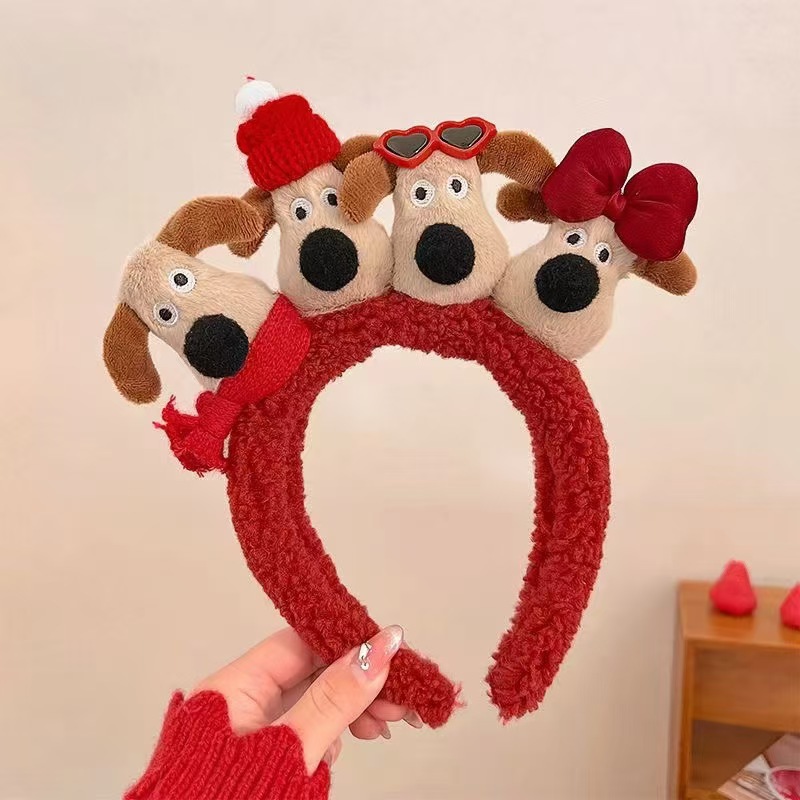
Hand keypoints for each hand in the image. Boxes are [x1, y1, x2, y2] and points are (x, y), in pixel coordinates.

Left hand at [192, 626, 421, 772]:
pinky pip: (308, 725)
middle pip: (310, 670)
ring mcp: (252, 729)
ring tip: (387, 721)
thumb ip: (334, 699)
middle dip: (359, 679)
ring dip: (355, 705)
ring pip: (314, 699)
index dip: (345, 642)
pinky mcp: (265, 753)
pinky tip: (357, 736)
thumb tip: (378, 650)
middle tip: (402, 695)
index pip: (298, 643)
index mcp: (232, 686)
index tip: (390, 651)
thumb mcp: (293, 749)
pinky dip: (338, 728)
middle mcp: (240, 701)